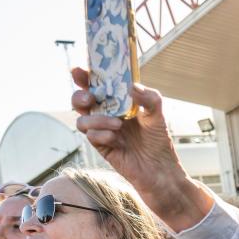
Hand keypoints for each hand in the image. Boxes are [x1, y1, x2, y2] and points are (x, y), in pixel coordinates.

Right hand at [71, 68, 185, 207]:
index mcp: (117, 102)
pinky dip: (102, 135)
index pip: (96, 85)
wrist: (160, 168)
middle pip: (81, 101)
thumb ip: (149, 97)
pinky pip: (92, 137)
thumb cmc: (158, 139)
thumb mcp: (158, 114)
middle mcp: (106, 114)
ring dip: (96, 119)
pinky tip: (117, 139)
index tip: (79, 70)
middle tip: (89, 97)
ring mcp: (102, 131)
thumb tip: (132, 87)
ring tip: (117, 124)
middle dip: (79, 96)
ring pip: (82, 120)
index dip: (84, 76)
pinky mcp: (102, 147)